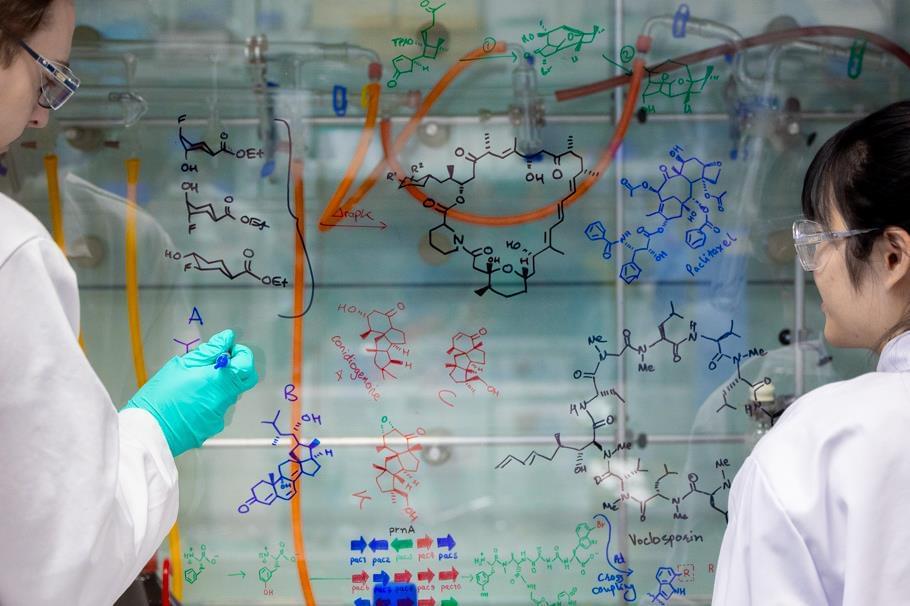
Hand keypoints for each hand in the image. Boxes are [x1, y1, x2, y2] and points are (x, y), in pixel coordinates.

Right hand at [123, 329, 257, 455]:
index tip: (229, 349)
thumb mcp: (182, 365)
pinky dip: (208, 401)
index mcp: (220, 381)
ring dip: (217, 386)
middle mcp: (224, 400)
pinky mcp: (211, 427)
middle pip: (243, 380)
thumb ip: (209, 351)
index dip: (241, 353)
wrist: (148, 430)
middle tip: (216, 363)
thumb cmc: (160, 398)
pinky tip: (189, 400)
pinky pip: (216, 409)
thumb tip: (226, 339)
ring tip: (193, 384)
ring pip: (227, 394)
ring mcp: (219, 416)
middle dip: (235, 368)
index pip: (246, 363)